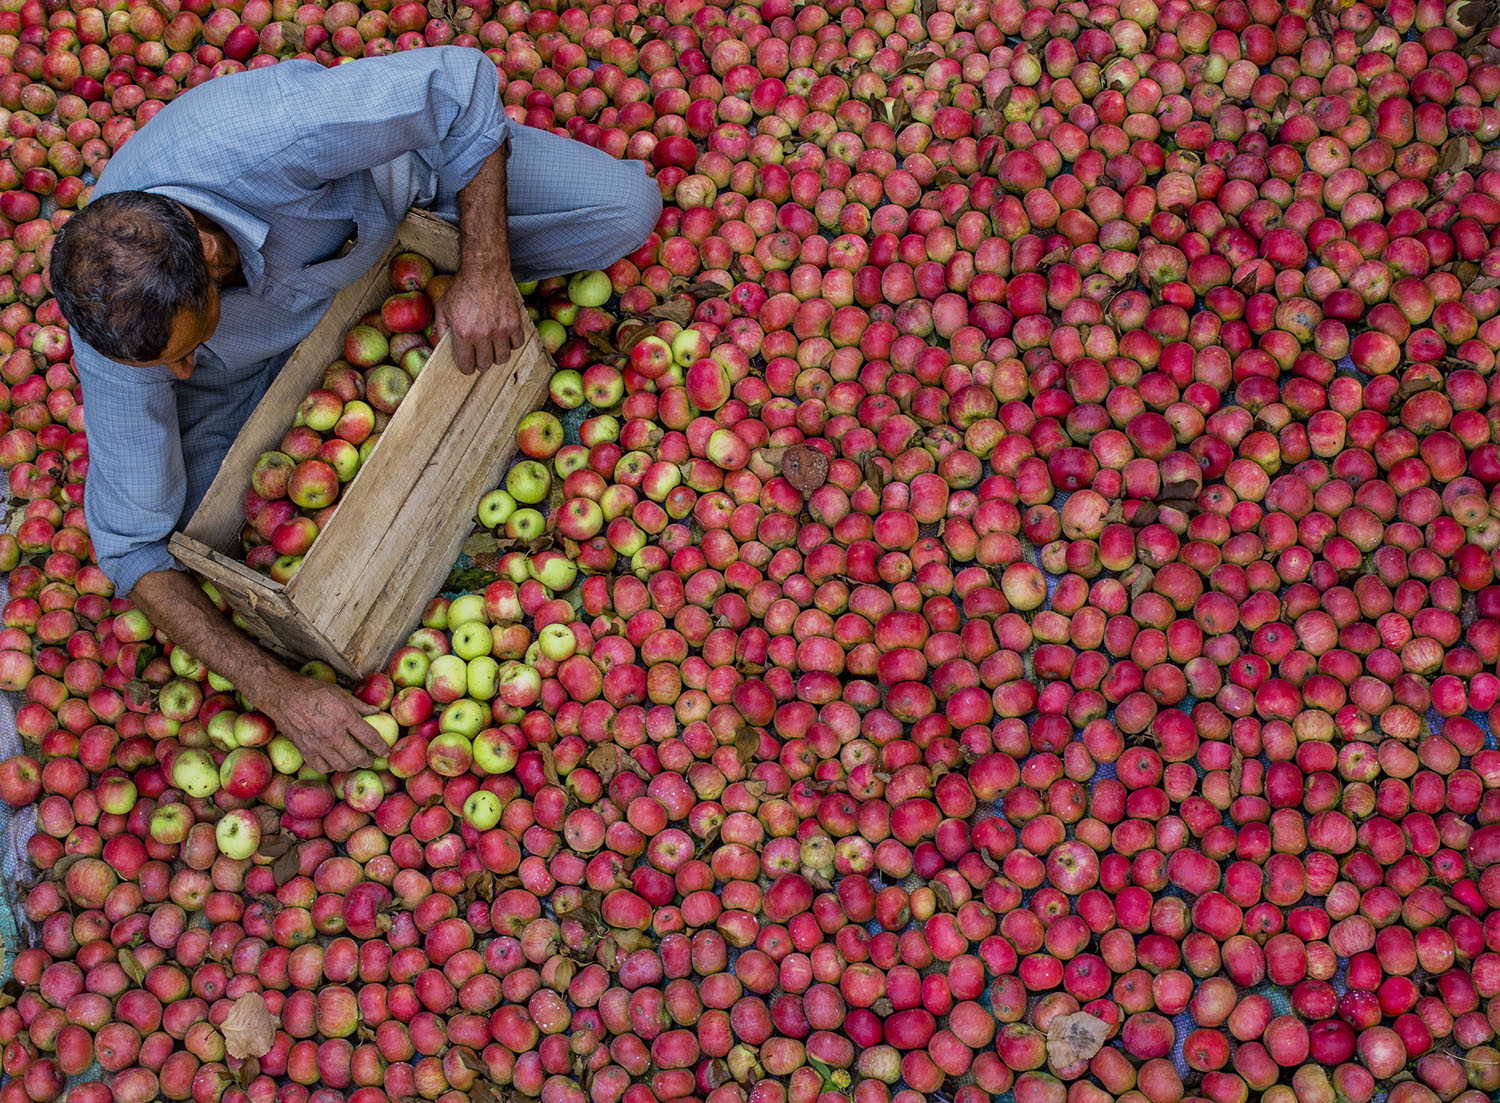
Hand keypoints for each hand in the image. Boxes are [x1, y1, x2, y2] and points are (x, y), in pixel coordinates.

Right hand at [259, 671, 386, 772]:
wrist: (283, 695)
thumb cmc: (312, 690)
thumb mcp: (339, 692)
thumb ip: (359, 705)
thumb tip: (377, 711)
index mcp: (345, 716)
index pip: (370, 737)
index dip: (381, 747)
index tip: (386, 751)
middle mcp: (333, 733)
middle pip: (357, 756)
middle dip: (367, 760)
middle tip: (370, 759)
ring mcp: (318, 744)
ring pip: (341, 765)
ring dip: (351, 765)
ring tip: (354, 761)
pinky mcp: (305, 750)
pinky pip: (322, 767)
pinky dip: (330, 767)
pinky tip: (334, 761)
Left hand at [433, 268, 527, 374]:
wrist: (484, 270)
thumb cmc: (462, 287)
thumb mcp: (443, 306)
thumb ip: (440, 329)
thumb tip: (439, 346)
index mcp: (463, 333)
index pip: (466, 364)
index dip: (466, 368)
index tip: (467, 366)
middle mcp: (483, 335)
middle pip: (485, 364)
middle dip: (480, 362)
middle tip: (479, 355)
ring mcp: (501, 330)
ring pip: (502, 358)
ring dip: (496, 356)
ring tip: (492, 349)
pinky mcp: (515, 323)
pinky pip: (517, 345)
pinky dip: (511, 345)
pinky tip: (505, 338)